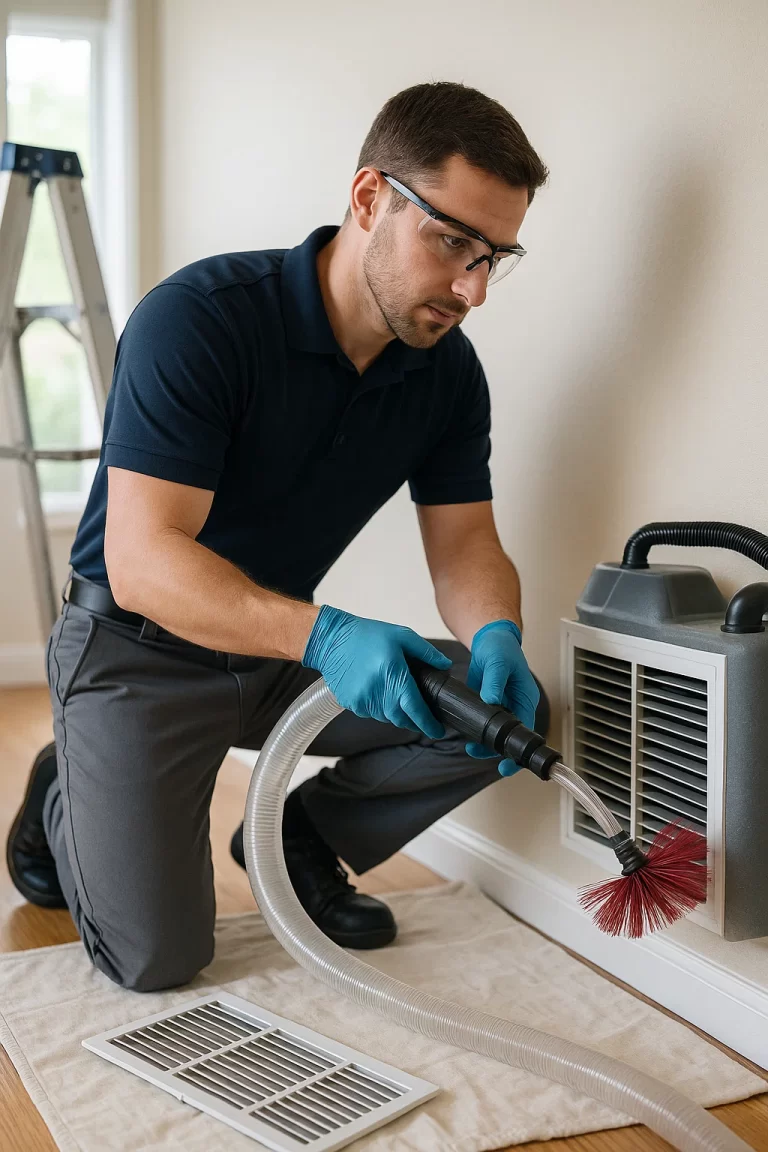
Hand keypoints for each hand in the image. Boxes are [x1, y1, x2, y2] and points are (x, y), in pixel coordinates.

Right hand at [303, 605, 450, 737]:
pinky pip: (371, 712)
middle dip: (414, 721)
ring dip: (395, 712)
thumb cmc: (367, 635)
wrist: (331, 640)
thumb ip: (426, 652)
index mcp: (394, 676)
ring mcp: (363, 700)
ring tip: (397, 697)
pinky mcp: (351, 703)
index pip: (416, 709)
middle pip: (402, 719)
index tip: (439, 731)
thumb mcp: (402, 635)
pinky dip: (378, 707)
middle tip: (422, 717)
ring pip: (386, 717)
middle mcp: (378, 692)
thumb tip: (446, 666)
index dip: (429, 723)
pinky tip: (377, 691)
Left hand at [465, 619, 539, 776]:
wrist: (489, 638)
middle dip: (498, 751)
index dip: (518, 749)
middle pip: (511, 737)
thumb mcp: (498, 662)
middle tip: (478, 755)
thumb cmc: (500, 647)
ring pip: (497, 733)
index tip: (507, 764)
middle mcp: (516, 706)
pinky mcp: (488, 705)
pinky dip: (477, 731)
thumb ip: (494, 682)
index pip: (526, 730)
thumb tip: (491, 700)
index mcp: (525, 698)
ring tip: (469, 748)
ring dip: (485, 743)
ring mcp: (502, 707)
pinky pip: (485, 724)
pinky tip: (465, 735)